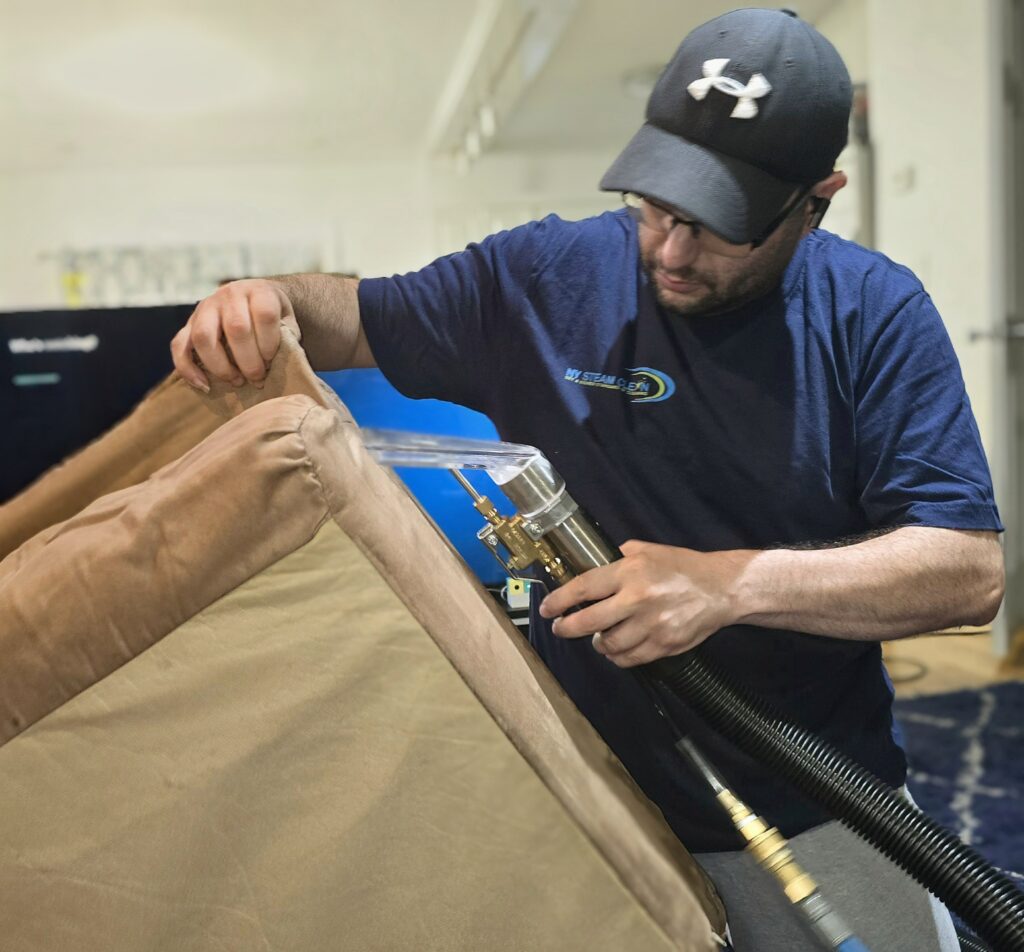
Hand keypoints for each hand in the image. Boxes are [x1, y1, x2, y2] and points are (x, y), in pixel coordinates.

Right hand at [170, 279, 299, 391]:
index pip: (264, 315)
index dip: (270, 342)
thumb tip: (278, 363)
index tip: (272, 359)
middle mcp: (229, 295)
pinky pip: (179, 346)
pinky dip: (188, 369)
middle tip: (258, 379)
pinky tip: (204, 386)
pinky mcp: (189, 323)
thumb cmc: (275, 316)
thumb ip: (287, 337)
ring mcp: (206, 308)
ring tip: (237, 381)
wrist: (255, 297)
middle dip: (249, 361)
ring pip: (204, 337)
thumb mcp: (288, 319)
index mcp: (258, 291)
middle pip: (236, 329)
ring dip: (221, 366)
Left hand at [537, 540, 748, 666]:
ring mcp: (652, 626)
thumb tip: (593, 565)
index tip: (547, 609)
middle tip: (560, 628)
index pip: (584, 588)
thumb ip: (620, 557)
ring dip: (597, 643)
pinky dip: (617, 656)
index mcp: (631, 572)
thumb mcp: (649, 551)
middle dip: (568, 628)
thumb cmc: (682, 566)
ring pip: (609, 645)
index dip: (560, 601)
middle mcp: (638, 600)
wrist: (722, 589)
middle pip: (590, 622)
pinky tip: (616, 649)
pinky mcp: (664, 645)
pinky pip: (629, 659)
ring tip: (597, 636)